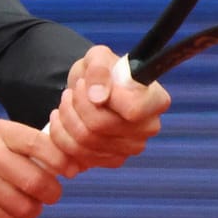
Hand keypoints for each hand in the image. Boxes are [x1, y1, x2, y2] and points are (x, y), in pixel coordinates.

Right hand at [0, 118, 69, 217]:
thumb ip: (27, 150)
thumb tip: (72, 161)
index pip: (39, 143)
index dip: (61, 160)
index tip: (71, 171)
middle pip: (35, 181)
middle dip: (50, 194)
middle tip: (48, 197)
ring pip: (23, 206)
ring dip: (32, 212)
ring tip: (27, 209)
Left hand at [47, 45, 170, 171]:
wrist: (92, 91)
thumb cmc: (101, 71)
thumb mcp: (97, 57)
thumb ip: (99, 69)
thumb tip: (97, 96)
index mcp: (155, 100)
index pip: (132, 110)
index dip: (104, 98)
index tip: (89, 85)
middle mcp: (149, 128)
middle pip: (100, 126)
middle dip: (75, 106)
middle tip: (70, 92)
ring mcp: (131, 148)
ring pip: (85, 143)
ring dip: (65, 120)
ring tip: (64, 104)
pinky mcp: (113, 160)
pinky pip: (79, 157)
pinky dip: (62, 138)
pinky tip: (63, 121)